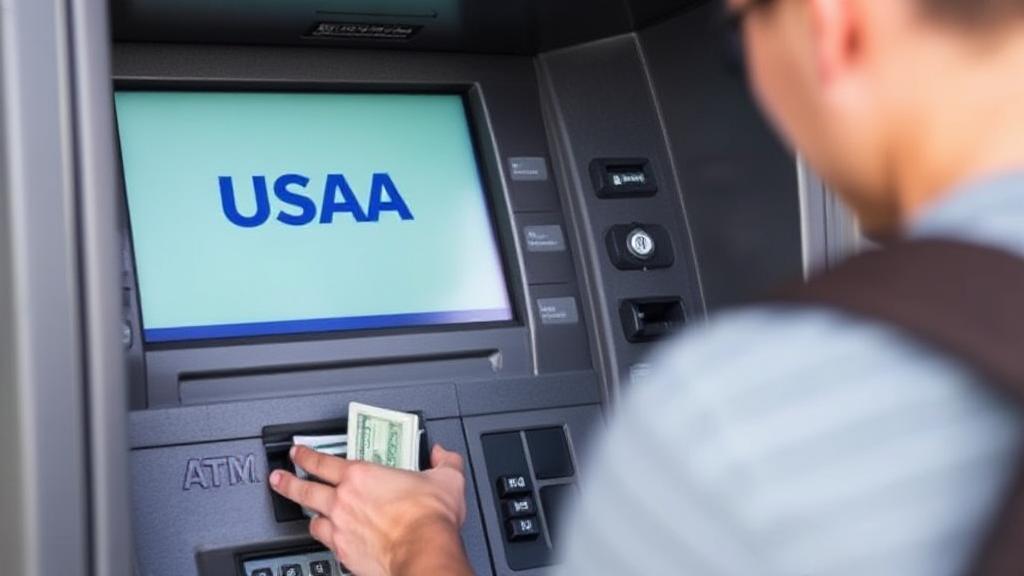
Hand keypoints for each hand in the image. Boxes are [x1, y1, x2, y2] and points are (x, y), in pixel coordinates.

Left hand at [269, 443, 470, 575]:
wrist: (423, 552)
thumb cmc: (429, 518)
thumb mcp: (446, 479)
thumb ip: (445, 462)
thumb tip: (444, 455)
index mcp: (362, 476)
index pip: (322, 461)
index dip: (306, 455)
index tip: (298, 451)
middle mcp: (344, 501)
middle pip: (305, 489)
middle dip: (288, 482)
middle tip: (278, 478)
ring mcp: (341, 529)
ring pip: (312, 520)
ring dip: (308, 515)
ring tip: (305, 513)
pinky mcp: (344, 553)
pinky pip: (326, 544)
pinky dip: (327, 540)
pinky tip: (330, 541)